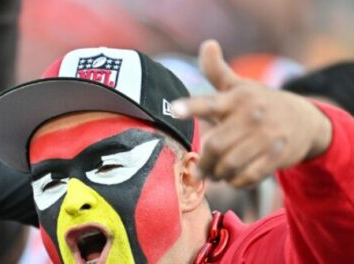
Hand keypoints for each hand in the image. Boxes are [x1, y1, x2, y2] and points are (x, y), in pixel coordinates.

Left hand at [172, 40, 331, 186]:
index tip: (173, 110)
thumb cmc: (259, 103)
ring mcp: (265, 137)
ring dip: (218, 174)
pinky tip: (233, 178)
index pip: (209, 102)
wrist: (304, 120)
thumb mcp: (239, 86)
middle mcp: (250, 116)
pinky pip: (248, 176)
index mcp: (236, 98)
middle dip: (204, 162)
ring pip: (230, 164)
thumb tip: (207, 43)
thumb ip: (217, 71)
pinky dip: (236, 182)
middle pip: (215, 146)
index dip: (191, 107)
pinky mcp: (277, 156)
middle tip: (200, 169)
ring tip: (215, 174)